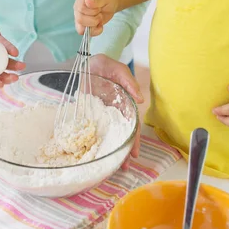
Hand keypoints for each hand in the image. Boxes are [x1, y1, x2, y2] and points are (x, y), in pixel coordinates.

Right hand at [73, 0, 120, 35]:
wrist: (110, 4)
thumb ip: (97, 0)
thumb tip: (87, 1)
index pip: (81, 8)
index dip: (93, 11)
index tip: (99, 8)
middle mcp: (77, 7)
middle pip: (80, 19)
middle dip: (94, 19)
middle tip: (100, 14)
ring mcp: (78, 17)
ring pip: (81, 28)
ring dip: (94, 25)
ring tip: (99, 19)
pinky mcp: (82, 25)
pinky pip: (84, 33)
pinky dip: (95, 31)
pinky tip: (99, 25)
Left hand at [90, 54, 144, 169]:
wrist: (88, 62)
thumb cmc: (106, 65)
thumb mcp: (118, 70)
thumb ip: (129, 82)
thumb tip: (140, 99)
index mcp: (124, 105)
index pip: (131, 126)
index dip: (134, 140)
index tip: (134, 153)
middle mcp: (114, 113)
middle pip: (120, 134)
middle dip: (124, 150)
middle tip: (125, 167)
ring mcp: (101, 114)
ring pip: (107, 134)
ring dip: (110, 148)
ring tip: (112, 166)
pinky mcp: (89, 114)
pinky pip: (92, 129)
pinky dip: (94, 140)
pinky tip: (93, 152)